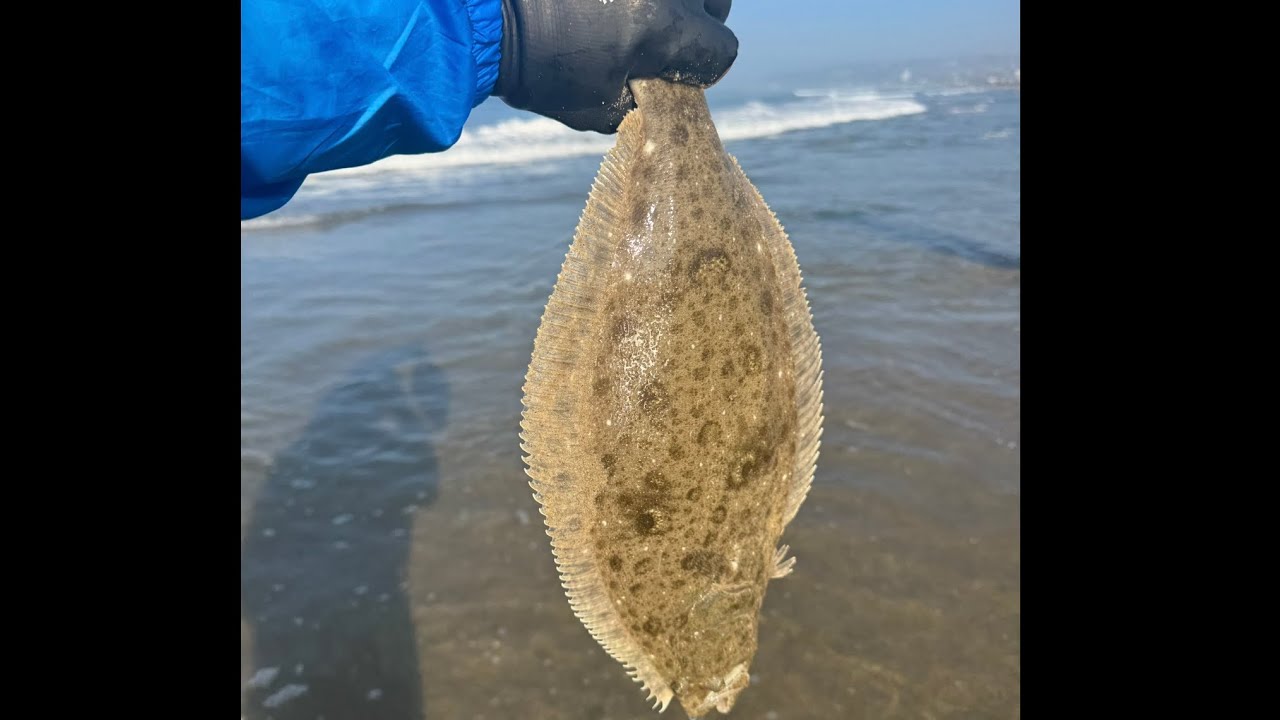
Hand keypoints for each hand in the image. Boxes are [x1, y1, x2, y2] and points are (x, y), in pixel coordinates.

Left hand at [496, 0, 737, 132]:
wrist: (479, 12)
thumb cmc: (533, 65)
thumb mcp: (593, 108)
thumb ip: (643, 104)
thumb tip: (662, 94)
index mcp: (664, 28)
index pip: (721, 50)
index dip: (701, 70)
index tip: (674, 72)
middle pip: (715, 3)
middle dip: (695, 24)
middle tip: (656, 39)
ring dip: (672, 4)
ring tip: (633, 16)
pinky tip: (609, 7)